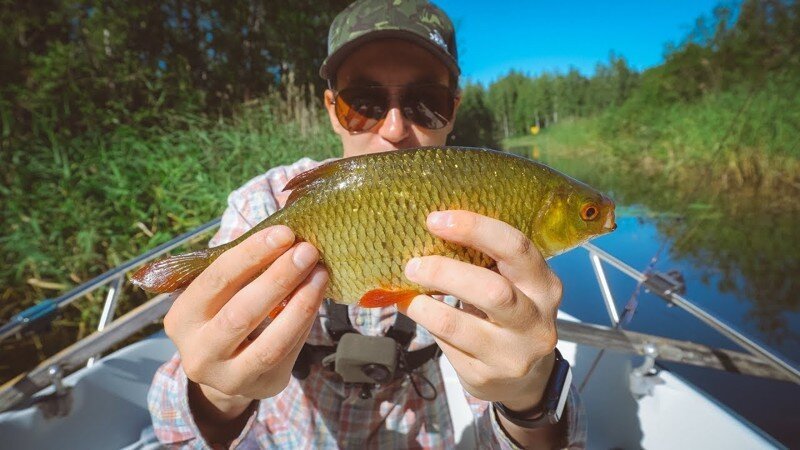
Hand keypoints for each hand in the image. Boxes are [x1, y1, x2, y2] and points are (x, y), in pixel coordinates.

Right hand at [163, 226, 327, 423]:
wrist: (226, 370)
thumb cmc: (225, 316)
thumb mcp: (220, 296)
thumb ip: (243, 271)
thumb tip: (288, 238)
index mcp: (182, 319)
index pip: (215, 281)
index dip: (250, 255)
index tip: (283, 233)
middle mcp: (199, 353)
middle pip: (241, 313)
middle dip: (278, 278)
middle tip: (307, 251)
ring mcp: (229, 377)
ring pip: (269, 343)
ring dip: (300, 304)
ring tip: (320, 274)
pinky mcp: (262, 387)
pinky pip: (288, 353)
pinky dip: (305, 322)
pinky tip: (317, 296)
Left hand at [399, 210, 561, 410]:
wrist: (525, 378)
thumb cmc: (510, 314)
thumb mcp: (512, 284)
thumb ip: (485, 262)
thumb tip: (431, 232)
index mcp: (544, 285)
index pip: (516, 248)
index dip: (474, 229)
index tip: (436, 220)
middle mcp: (536, 321)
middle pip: (492, 291)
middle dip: (445, 272)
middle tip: (414, 264)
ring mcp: (513, 353)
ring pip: (458, 325)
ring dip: (423, 305)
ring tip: (407, 292)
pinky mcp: (486, 376)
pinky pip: (446, 345)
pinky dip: (425, 324)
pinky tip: (418, 311)